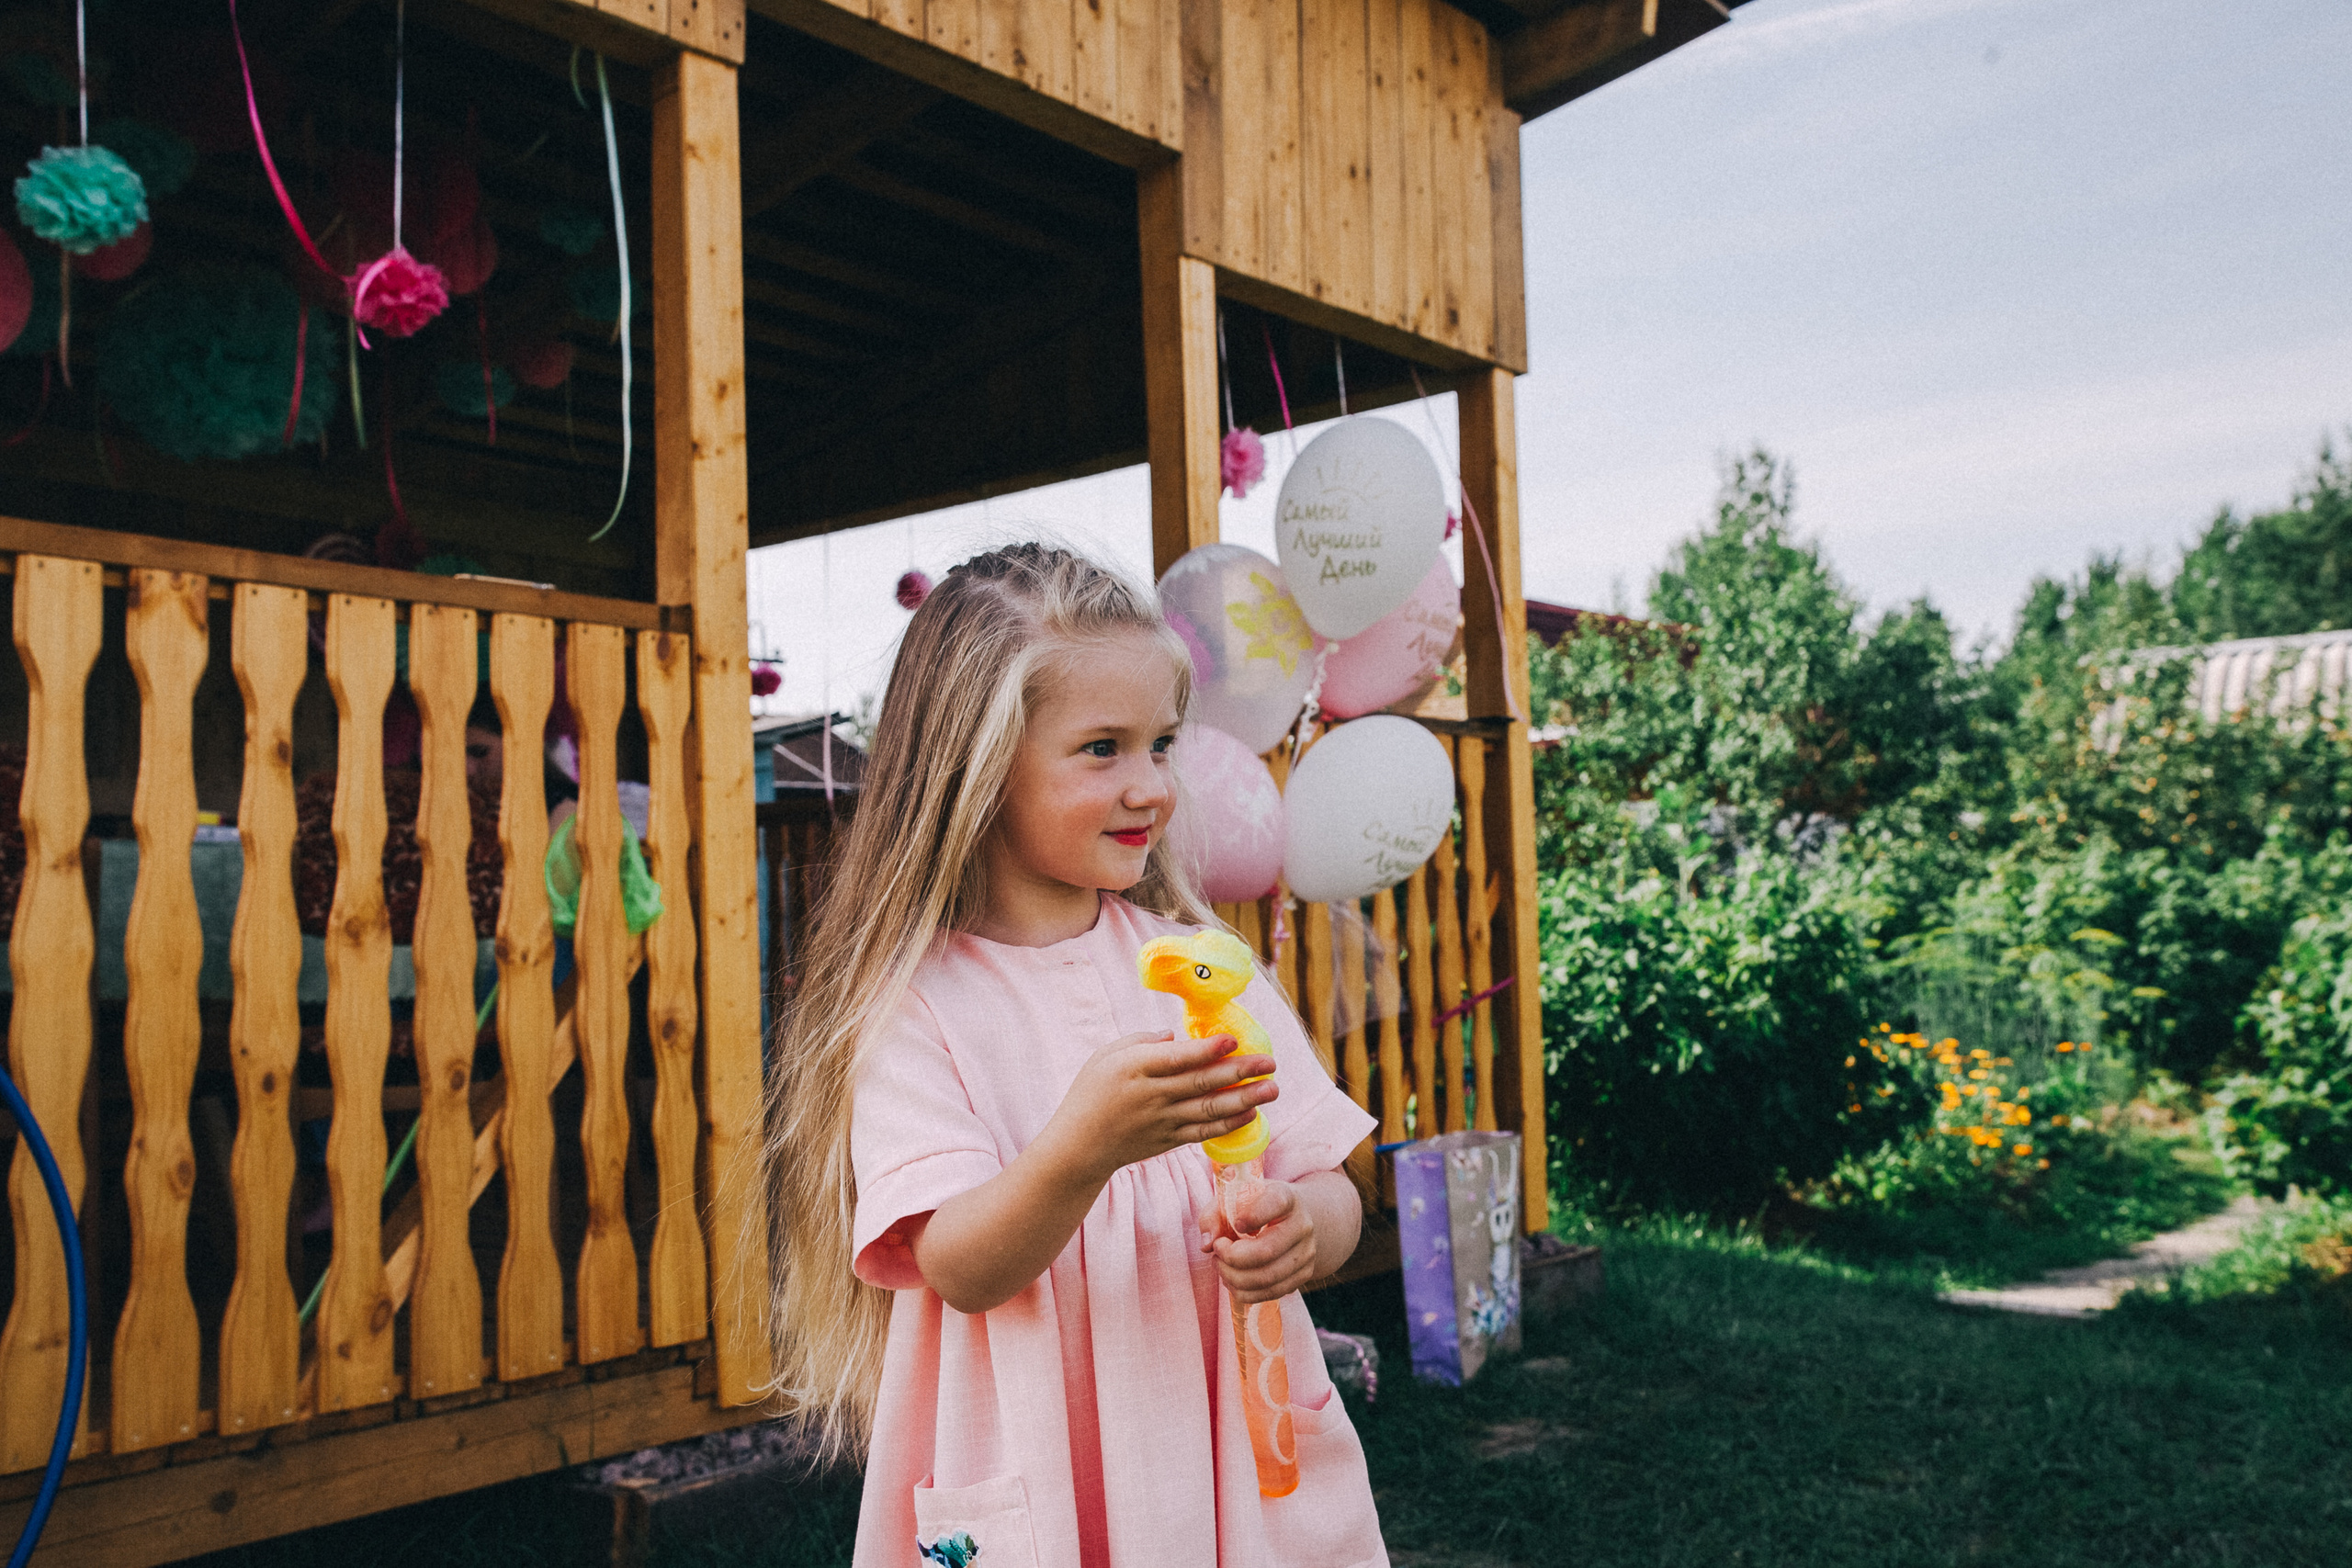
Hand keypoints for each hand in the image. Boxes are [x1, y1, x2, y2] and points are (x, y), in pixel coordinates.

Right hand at [1039, 1030, 1277, 1186]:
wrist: (1078, 1146)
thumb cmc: (1090, 1093)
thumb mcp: (1106, 1056)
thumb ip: (1141, 1041)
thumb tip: (1176, 1037)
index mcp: (1133, 1069)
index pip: (1177, 1059)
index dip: (1207, 1050)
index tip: (1233, 1039)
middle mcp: (1151, 1096)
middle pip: (1202, 1083)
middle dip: (1240, 1072)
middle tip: (1270, 1062)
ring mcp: (1161, 1122)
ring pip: (1209, 1110)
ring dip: (1244, 1099)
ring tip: (1271, 1089)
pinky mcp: (1168, 1141)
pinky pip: (1204, 1132)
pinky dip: (1229, 1124)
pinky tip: (1251, 1113)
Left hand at [1202, 1179, 1319, 1303]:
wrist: (1292, 1220)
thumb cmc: (1255, 1208)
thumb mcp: (1233, 1200)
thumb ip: (1214, 1215)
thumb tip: (1207, 1243)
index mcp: (1285, 1198)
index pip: (1275, 1203)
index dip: (1251, 1216)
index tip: (1235, 1223)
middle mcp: (1302, 1225)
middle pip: (1266, 1251)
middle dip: (1231, 1257)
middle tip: (1216, 1250)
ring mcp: (1306, 1254)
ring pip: (1266, 1278)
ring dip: (1233, 1277)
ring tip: (1220, 1264)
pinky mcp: (1303, 1276)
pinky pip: (1269, 1294)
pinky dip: (1243, 1291)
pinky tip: (1232, 1278)